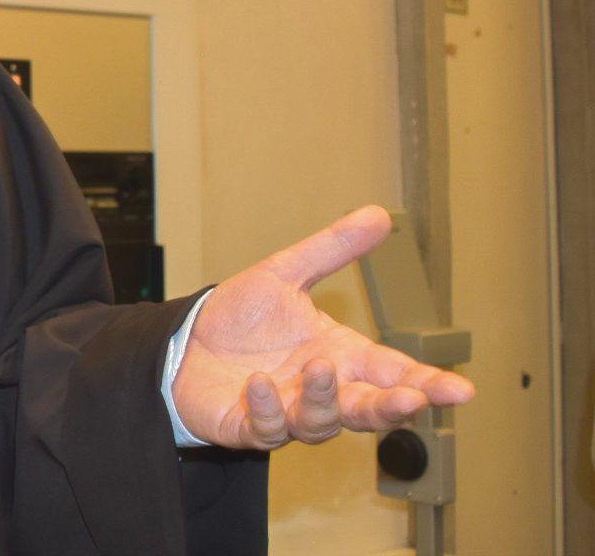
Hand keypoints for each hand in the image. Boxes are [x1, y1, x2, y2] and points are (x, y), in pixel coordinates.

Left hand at [171, 204, 474, 449]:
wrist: (182, 342)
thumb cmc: (239, 317)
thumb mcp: (285, 274)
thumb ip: (332, 250)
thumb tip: (379, 214)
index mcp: (340, 356)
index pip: (393, 373)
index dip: (427, 384)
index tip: (460, 391)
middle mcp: (320, 390)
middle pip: (368, 408)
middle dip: (392, 406)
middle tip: (411, 398)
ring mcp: (287, 412)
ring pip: (321, 422)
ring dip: (323, 399)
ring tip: (318, 367)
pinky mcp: (249, 427)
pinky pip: (266, 428)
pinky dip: (267, 408)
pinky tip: (259, 383)